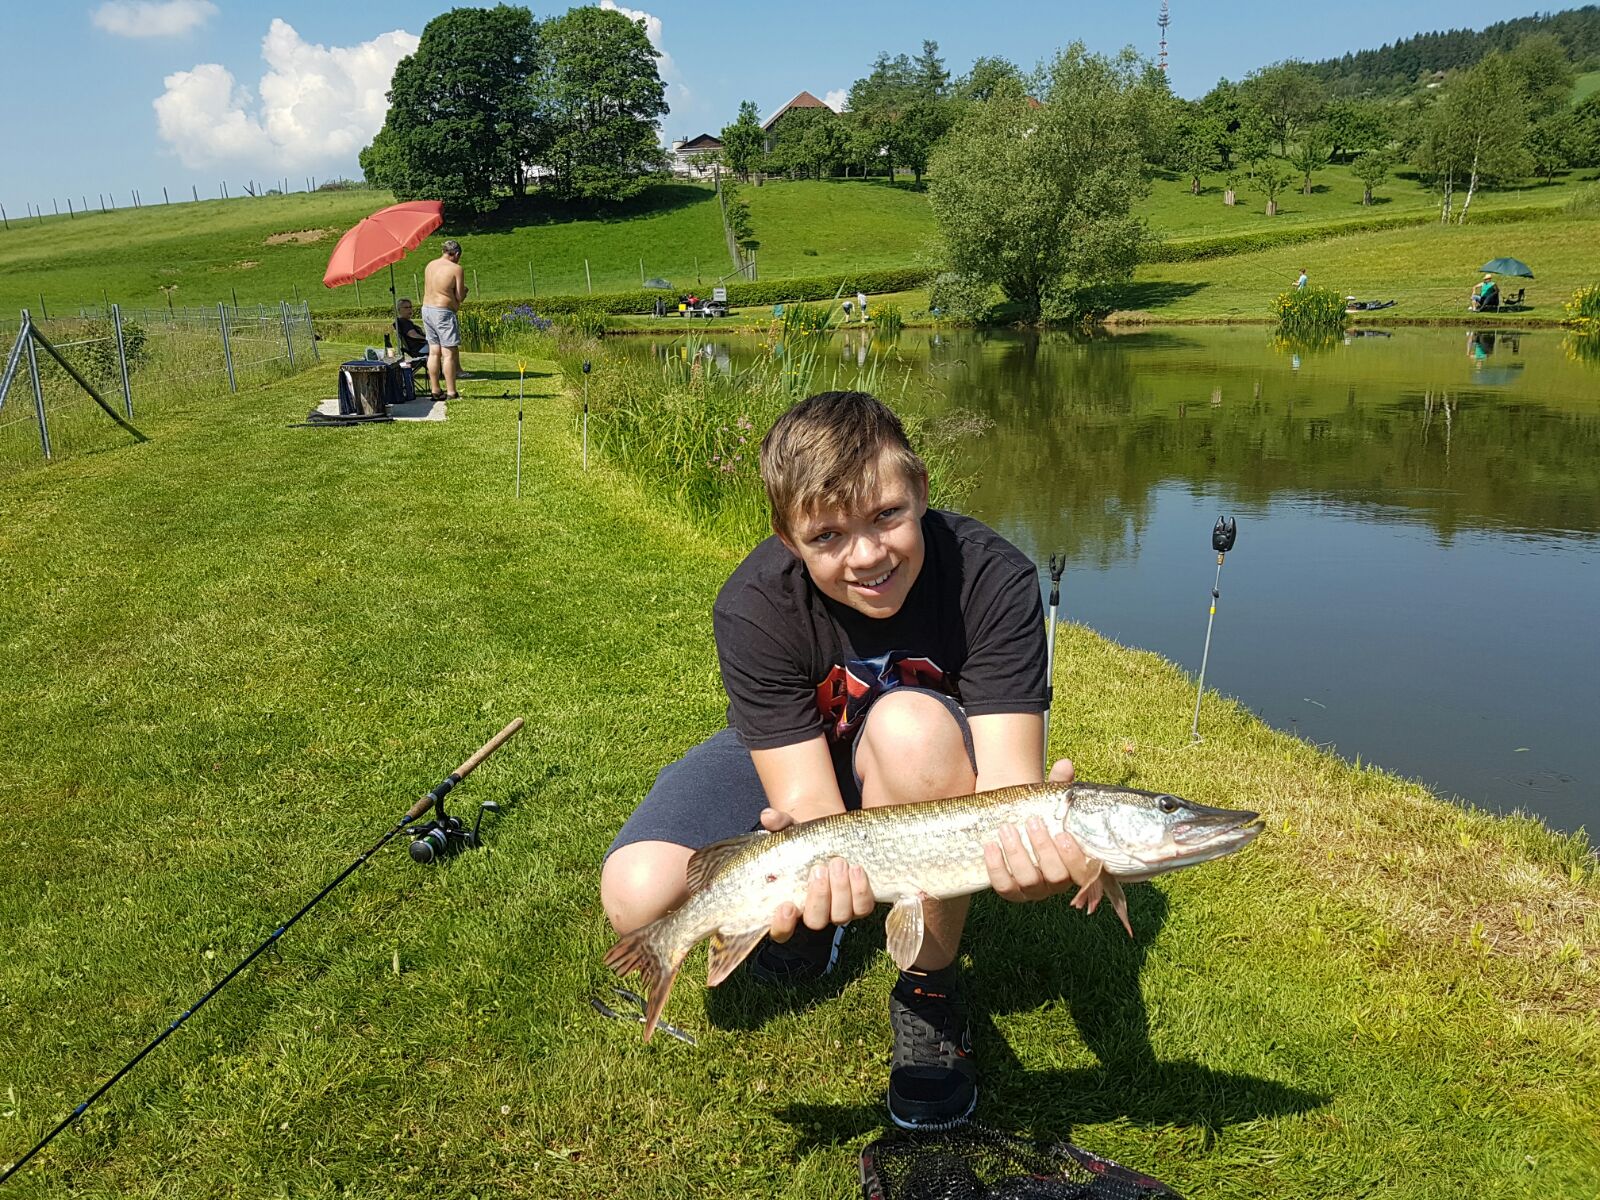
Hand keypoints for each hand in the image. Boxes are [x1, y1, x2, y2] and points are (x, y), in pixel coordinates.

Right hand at [759, 807, 874, 940]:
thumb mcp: (792, 831)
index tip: (786, 905)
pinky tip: (857, 869)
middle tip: (819, 869)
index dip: (782, 925)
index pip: (781, 931)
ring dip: (840, 890)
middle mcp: (814, 913)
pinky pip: (863, 908)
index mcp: (790, 905)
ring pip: (841, 916)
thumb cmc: (807, 841)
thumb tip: (767, 816)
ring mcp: (838, 911)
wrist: (836, 838)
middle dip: (819, 897)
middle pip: (816, 921)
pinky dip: (861, 890)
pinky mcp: (859, 905)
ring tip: (839, 863)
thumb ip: (779, 825)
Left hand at [983, 758, 1095, 902]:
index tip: (1062, 833)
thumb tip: (1065, 765)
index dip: (1074, 857)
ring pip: (1029, 881)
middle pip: (1056, 876)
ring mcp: (1033, 890)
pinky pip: (1004, 886)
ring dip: (1017, 855)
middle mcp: (1056, 883)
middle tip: (1031, 822)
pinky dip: (996, 867)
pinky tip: (990, 845)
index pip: (1083, 872)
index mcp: (1074, 865)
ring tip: (1007, 828)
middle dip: (1043, 849)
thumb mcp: (1048, 802)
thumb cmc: (1037, 816)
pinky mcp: (1010, 891)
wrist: (1011, 825)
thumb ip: (1059, 787)